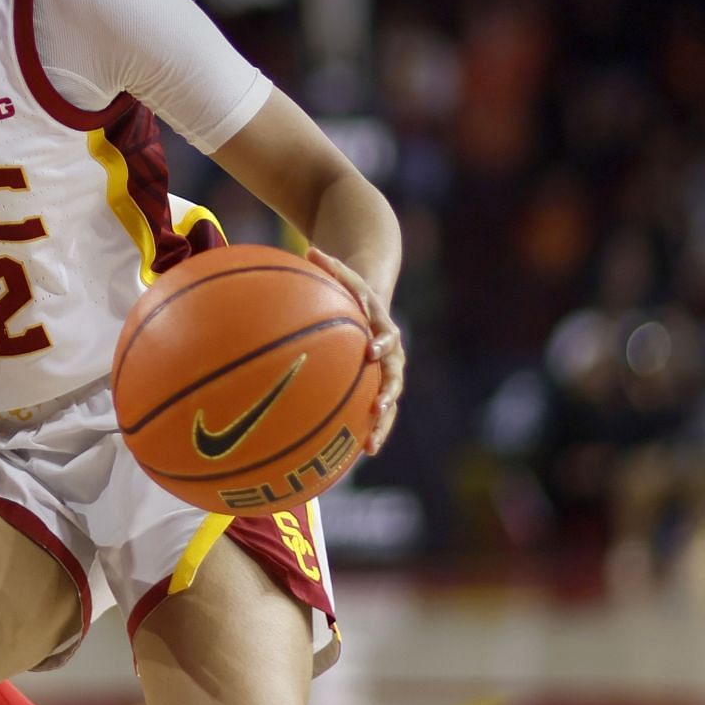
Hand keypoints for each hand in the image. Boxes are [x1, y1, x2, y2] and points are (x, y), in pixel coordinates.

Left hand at [308, 247, 403, 454]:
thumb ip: (331, 265)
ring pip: (388, 403)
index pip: (387, 334)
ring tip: (370, 448)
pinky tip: (351, 455)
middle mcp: (391, 354)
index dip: (383, 342)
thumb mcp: (344, 274)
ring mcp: (386, 374)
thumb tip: (310, 249)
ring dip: (381, 425)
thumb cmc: (352, 289)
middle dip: (388, 395)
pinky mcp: (376, 387)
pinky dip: (365, 430)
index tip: (373, 350)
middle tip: (378, 408)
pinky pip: (372, 411)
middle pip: (395, 377)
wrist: (374, 300)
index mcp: (384, 327)